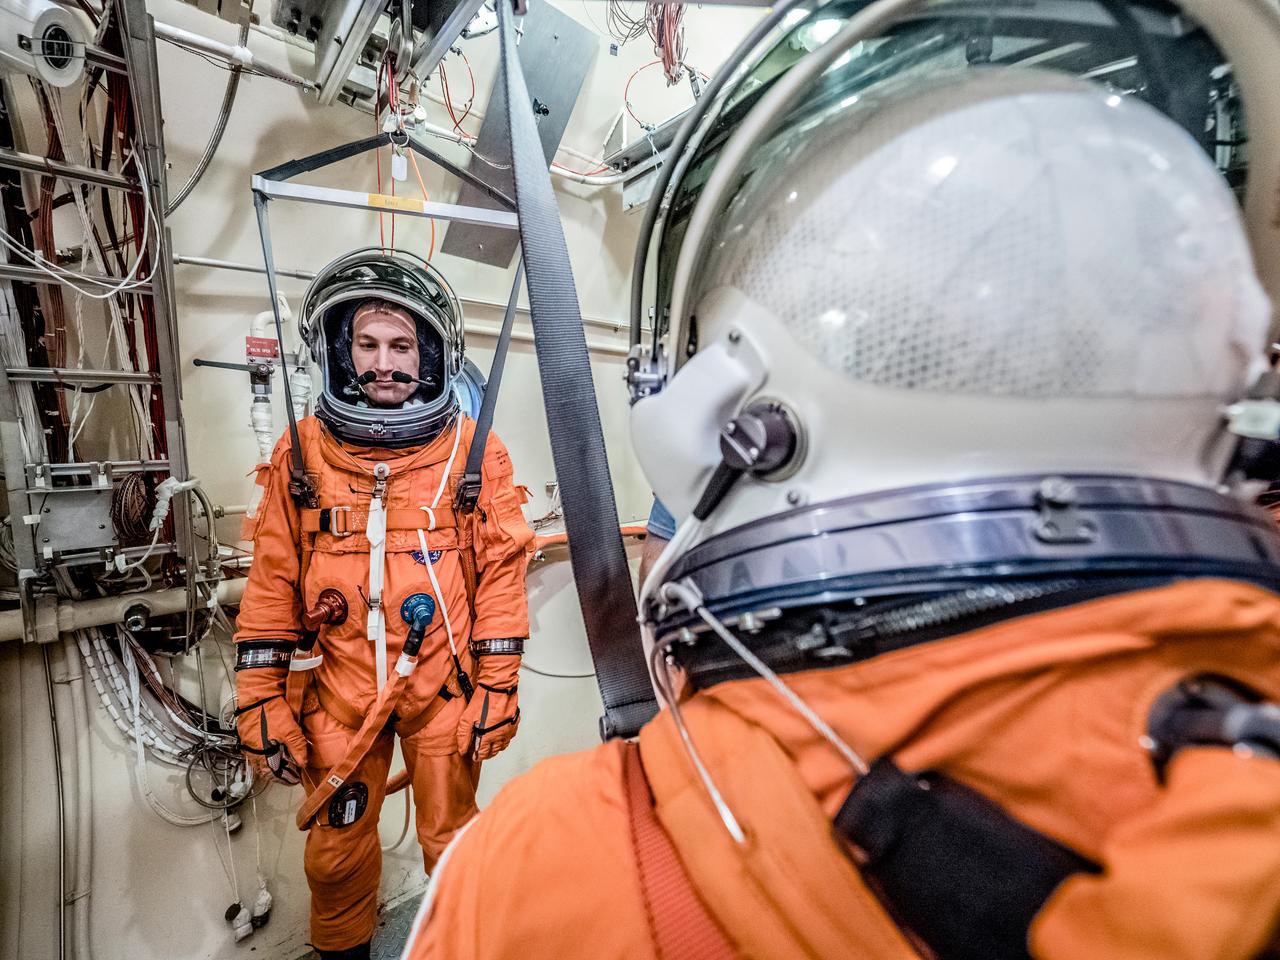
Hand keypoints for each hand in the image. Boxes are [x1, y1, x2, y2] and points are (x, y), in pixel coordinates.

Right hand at [235, 665, 308, 783]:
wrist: (259, 693)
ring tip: (283, 761)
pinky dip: (264, 752)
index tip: (293, 778)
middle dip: (278, 771)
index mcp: (260, 753)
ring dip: (270, 762)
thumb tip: (302, 762)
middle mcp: (250, 750)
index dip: (284, 778)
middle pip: (264, 768)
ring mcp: (247, 741)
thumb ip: (297, 748)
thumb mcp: (290, 730)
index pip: (271, 774)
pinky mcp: (246, 732)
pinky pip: (254, 748)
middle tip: (290, 772)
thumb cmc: (271, 710)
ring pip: (258, 759)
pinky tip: (272, 749)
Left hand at [456, 683, 519, 760]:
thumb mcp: (467, 717)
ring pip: (503, 745)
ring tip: (490, 746)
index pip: (483, 753)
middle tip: (481, 753)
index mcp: (488, 736)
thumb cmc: (483, 700)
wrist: (498, 687)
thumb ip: (463, 735)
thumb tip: (462, 749)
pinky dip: (505, 739)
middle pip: (494, 751)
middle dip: (487, 754)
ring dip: (496, 748)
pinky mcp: (514, 722)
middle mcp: (500, 735)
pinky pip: (510, 736)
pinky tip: (500, 735)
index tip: (474, 757)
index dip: (477, 757)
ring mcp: (509, 729)